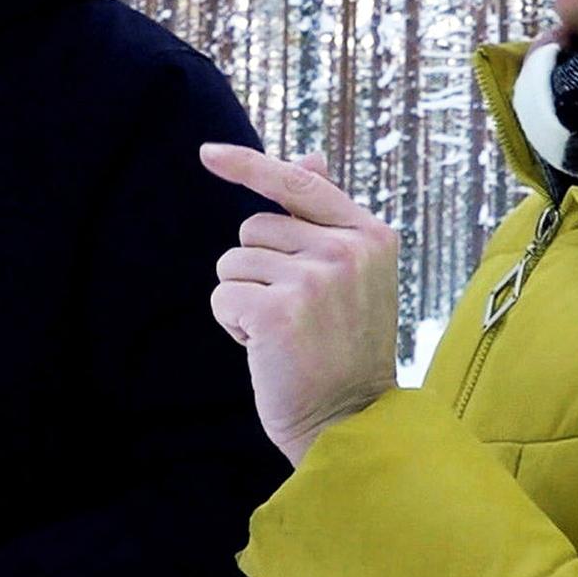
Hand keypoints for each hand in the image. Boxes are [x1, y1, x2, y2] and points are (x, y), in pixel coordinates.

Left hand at [199, 143, 399, 465]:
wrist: (351, 422)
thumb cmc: (346, 350)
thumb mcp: (354, 275)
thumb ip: (327, 217)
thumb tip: (310, 155)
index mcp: (370, 235)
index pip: (299, 182)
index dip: (248, 164)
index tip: (207, 154)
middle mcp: (346, 250)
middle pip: (255, 226)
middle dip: (258, 268)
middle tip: (295, 314)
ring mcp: (314, 279)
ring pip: (234, 263)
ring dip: (245, 300)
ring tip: (285, 334)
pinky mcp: (278, 311)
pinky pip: (223, 297)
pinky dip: (233, 326)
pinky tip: (267, 350)